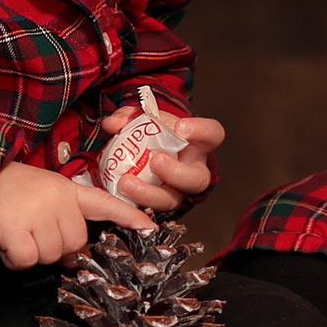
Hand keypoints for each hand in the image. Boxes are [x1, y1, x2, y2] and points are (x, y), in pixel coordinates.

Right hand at [0, 162, 152, 269]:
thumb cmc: (7, 192)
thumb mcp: (42, 194)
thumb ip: (64, 217)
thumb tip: (77, 254)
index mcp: (67, 190)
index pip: (105, 202)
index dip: (129, 216)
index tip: (151, 228)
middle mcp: (58, 199)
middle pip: (76, 243)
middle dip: (55, 246)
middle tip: (32, 231)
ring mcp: (38, 212)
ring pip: (53, 255)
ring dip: (33, 253)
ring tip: (16, 232)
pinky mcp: (16, 228)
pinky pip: (28, 260)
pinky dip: (15, 259)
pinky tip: (5, 242)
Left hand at [100, 107, 224, 213]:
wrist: (144, 152)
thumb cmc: (152, 133)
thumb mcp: (143, 118)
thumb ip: (129, 117)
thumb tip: (114, 123)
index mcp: (196, 143)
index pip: (212, 134)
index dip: (201, 131)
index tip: (181, 127)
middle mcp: (192, 169)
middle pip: (198, 179)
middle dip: (176, 172)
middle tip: (156, 160)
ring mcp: (175, 190)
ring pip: (172, 199)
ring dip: (149, 193)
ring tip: (128, 182)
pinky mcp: (156, 203)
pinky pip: (149, 209)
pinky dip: (133, 201)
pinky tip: (120, 192)